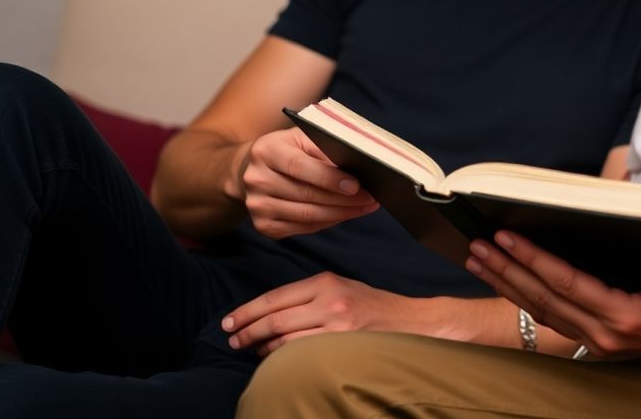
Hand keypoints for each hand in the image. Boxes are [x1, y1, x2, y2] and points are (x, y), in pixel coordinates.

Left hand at [222, 272, 423, 356]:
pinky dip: (282, 357)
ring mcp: (337, 325)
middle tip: (231, 339)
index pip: (276, 297)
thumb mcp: (341, 287)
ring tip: (250, 349)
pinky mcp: (344, 345)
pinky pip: (303, 353)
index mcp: (326, 282)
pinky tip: (273, 358)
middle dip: (248, 330)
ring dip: (262, 347)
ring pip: (285, 339)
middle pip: (275, 318)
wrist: (410, 322)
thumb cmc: (372, 306)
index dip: (248, 311)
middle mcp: (330, 301)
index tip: (230, 321)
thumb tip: (270, 310)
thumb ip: (310, 295)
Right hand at [233, 127, 377, 237]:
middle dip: (343, 199)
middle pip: (307, 195)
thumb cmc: (287, 149)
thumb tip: (359, 165)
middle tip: (370, 198)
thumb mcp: (302, 137)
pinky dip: (328, 222)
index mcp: (266, 150)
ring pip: (308, 215)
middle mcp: (256, 179)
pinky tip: (344, 214)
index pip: (300, 167)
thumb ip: (325, 147)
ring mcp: (257, 205)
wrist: (252, 169)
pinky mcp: (263, 225)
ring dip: (341, 213)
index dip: (330, 178)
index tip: (356, 185)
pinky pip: (303, 228)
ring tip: (364, 207)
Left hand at [465, 232, 640, 370]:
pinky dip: (524, 298)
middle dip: (506, 270)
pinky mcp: (598, 340)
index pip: (566, 283)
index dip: (533, 259)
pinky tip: (506, 280)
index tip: (505, 237)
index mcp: (626, 318)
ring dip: (507, 284)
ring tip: (478, 259)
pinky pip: (551, 318)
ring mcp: (598, 341)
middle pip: (543, 298)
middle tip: (476, 244)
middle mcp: (604, 334)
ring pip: (540, 311)